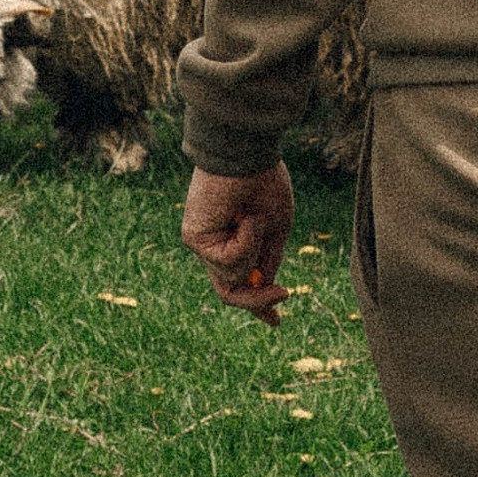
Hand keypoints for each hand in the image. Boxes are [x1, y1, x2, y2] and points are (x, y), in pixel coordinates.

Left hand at [181, 163, 295, 322]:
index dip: (258, 304)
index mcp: (234, 242)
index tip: (275, 322)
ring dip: (253, 254)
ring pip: (231, 281)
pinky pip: (227, 263)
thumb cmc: (263, 182)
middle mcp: (215, 245)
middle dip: (258, 300)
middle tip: (283, 294)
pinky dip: (245, 243)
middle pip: (230, 292)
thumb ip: (267, 260)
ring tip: (255, 220)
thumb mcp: (275, 229)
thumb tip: (268, 289)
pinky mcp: (194, 239)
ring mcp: (202, 244)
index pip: (240, 282)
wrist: (247, 153)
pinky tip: (244, 218)